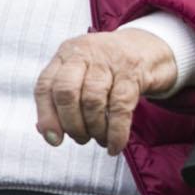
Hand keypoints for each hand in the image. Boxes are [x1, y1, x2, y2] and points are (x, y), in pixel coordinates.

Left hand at [36, 28, 181, 152]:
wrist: (149, 48)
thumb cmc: (109, 70)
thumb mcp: (82, 76)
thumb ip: (61, 102)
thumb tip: (49, 135)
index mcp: (66, 54)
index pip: (45, 86)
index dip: (47, 117)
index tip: (55, 139)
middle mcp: (85, 52)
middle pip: (66, 92)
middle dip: (71, 124)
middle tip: (81, 138)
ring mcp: (110, 59)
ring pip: (92, 100)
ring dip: (94, 129)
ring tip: (99, 140)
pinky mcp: (133, 71)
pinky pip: (120, 107)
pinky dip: (116, 132)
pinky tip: (115, 145)